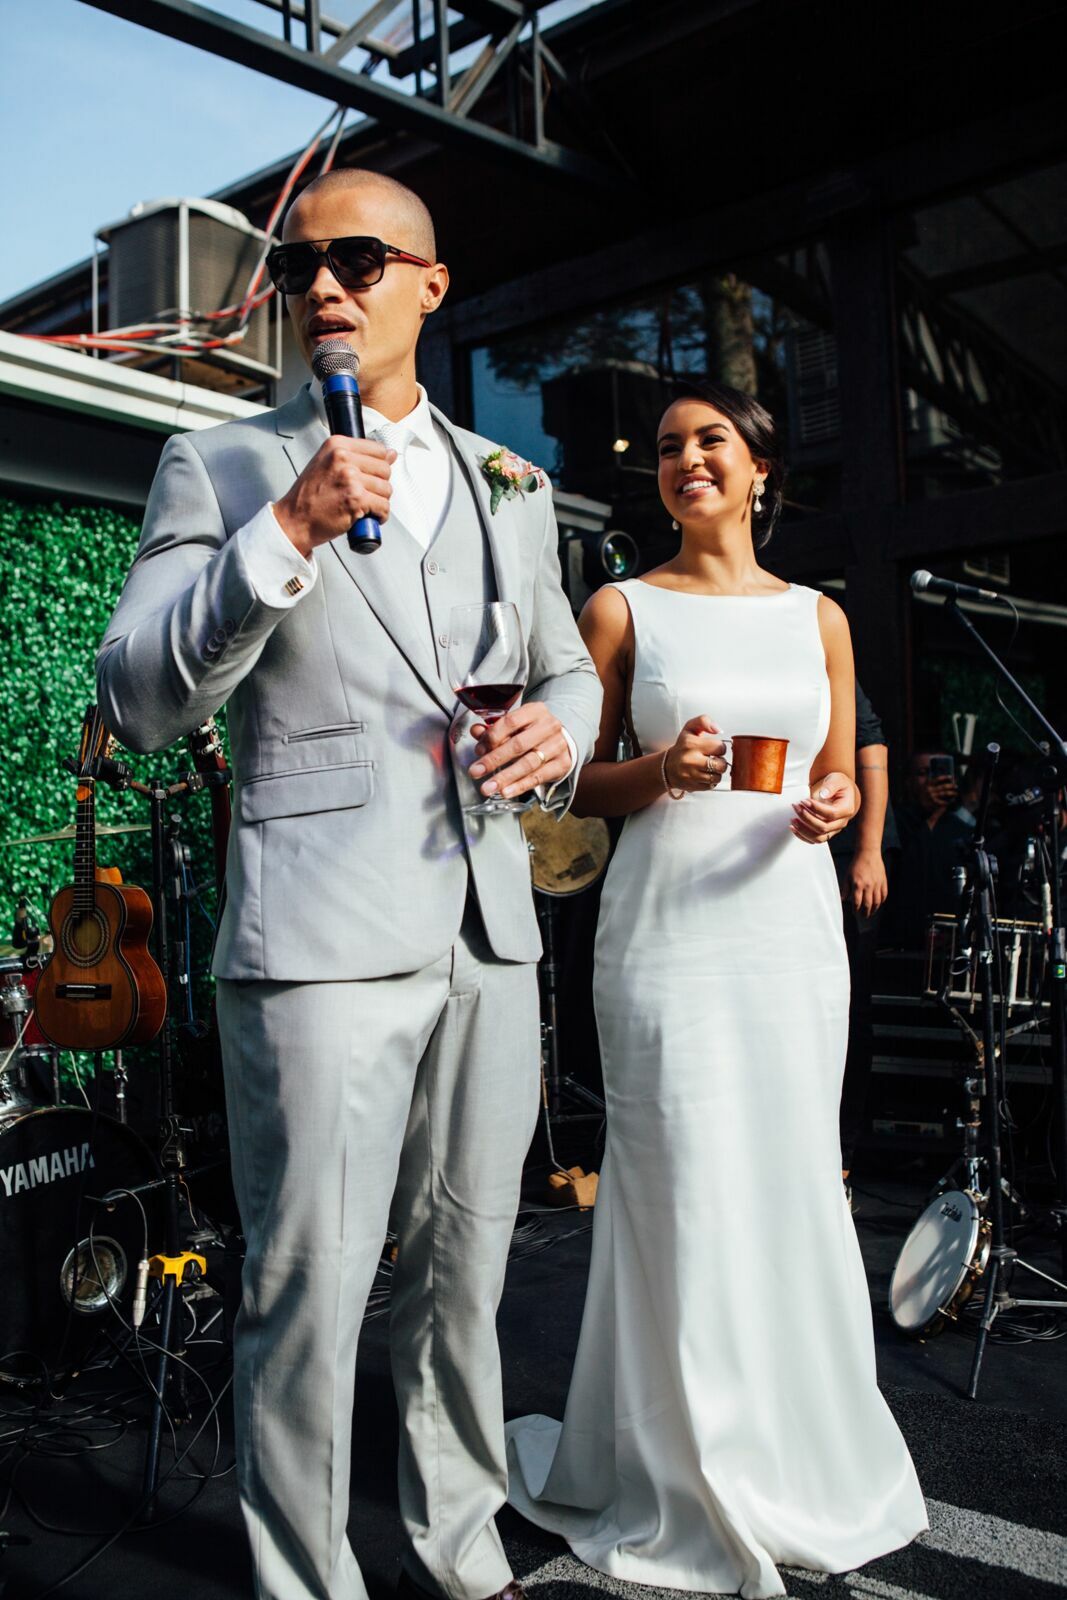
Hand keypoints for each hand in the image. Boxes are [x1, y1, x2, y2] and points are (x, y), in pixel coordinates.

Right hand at [273, 436, 395, 556]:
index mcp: (337, 445)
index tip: (370, 477)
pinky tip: (366, 516)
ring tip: (363, 506)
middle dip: (379, 485)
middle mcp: (343, 458)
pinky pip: (384, 507)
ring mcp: (350, 478)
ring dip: (379, 502)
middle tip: (364, 494)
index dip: (379, 467)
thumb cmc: (309, 496)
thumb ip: (358, 457)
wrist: (295, 520)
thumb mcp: (328, 465)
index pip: (379, 449)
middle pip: (385, 469)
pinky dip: (379, 516)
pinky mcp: (356, 499)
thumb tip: (391, 455)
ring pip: (386, 489)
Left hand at [469, 702, 570, 799]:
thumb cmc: (532, 731)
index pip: (511, 721)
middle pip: (518, 745)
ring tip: (489, 787)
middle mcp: (549, 726)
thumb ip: (493, 729)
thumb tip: (476, 731)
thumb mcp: (514, 726)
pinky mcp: (562, 764)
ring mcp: (557, 745)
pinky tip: (506, 791)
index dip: (492, 737)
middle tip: (476, 772)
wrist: (560, 740)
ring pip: (528, 763)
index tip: (478, 750)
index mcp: (535, 711)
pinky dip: (520, 786)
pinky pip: (538, 777)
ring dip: (505, 777)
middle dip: (494, 760)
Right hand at [663, 716, 727, 792]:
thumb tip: (718, 730)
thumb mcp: (690, 729)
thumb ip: (704, 721)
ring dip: (716, 772)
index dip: (720, 747)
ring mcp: (691, 775)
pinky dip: (711, 781)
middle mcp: (690, 760)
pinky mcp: (692, 786)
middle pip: (721, 765)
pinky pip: (711, 785)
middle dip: (720, 762)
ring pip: (717, 776)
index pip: (720, 747)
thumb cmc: (682, 747)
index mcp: (691, 744)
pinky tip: (704, 774)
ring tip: (709, 767)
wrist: (666, 767)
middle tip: (713, 759)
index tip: (713, 748)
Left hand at [791, 771, 857, 844]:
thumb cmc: (839, 786)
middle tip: (796, 807)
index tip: (804, 801)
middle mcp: (841, 822)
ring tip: (793, 820)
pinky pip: (814, 839)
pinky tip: (793, 828)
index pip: (831, 814)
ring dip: (803, 830)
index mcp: (846, 809)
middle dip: (807, 818)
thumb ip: (831, 785)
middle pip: (824, 827)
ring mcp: (833, 829)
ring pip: (819, 838)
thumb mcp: (837, 779)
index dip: (816, 809)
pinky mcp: (826, 832)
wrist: (842, 792)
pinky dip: (802, 836)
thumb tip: (824, 794)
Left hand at [846, 846, 887, 915]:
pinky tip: (879, 903)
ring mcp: (877, 884)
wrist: (868, 853)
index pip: (857, 902)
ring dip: (874, 909)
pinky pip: (884, 894)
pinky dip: (882, 901)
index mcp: (858, 885)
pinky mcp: (883, 881)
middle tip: (864, 916)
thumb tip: (843, 899)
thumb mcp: (847, 876)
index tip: (855, 913)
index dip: (856, 910)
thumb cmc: (856, 864)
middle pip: (868, 904)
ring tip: (871, 912)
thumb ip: (846, 888)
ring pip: (877, 902)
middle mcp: (868, 886)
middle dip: (865, 913)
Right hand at [921, 775, 958, 814]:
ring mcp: (932, 796)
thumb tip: (925, 769)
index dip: (944, 777)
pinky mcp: (933, 803)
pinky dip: (948, 801)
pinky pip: (943, 802)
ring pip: (944, 793)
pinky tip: (952, 800)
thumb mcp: (921, 784)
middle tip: (956, 786)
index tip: (951, 776)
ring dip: (951, 793)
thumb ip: (923, 776)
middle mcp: (930, 790)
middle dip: (951, 786)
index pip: (937, 779)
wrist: (918, 804)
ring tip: (956, 793)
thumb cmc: (923, 792)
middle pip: (943, 787)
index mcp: (928, 784)